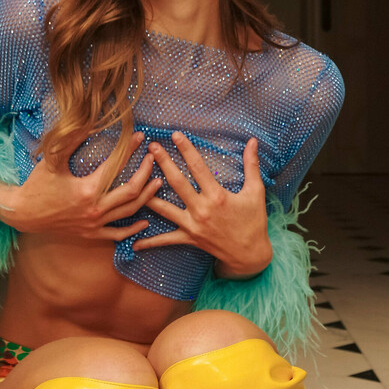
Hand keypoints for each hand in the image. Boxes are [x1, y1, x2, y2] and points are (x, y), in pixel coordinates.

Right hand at [0, 137, 162, 242]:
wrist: (23, 213)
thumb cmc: (37, 185)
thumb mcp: (52, 160)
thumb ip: (71, 140)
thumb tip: (87, 121)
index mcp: (88, 191)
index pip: (117, 167)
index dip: (130, 150)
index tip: (140, 137)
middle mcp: (95, 210)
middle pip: (132, 192)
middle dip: (146, 173)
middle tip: (153, 158)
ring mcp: (94, 225)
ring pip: (129, 212)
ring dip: (146, 197)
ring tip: (157, 182)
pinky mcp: (91, 235)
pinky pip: (118, 234)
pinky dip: (133, 228)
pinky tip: (145, 220)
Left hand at [134, 133, 271, 277]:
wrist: (250, 254)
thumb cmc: (254, 221)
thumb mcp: (255, 191)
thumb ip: (252, 165)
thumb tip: (253, 141)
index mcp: (217, 196)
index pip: (198, 167)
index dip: (186, 149)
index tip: (175, 135)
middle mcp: (202, 209)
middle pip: (177, 182)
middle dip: (163, 163)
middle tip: (151, 148)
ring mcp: (193, 225)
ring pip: (165, 208)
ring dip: (148, 195)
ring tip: (133, 183)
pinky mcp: (189, 238)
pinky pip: (166, 240)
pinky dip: (150, 242)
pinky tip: (134, 243)